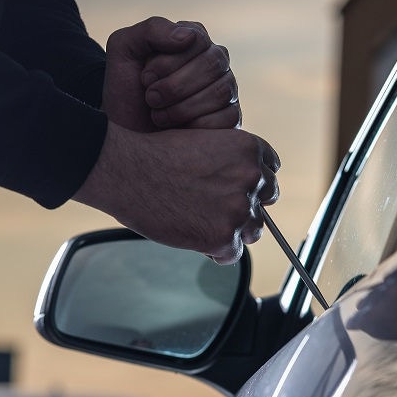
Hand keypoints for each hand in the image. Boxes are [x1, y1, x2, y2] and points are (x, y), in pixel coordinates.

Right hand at [73, 122, 279, 263]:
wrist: (126, 171)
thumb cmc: (154, 156)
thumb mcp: (203, 143)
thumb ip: (230, 163)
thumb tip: (242, 190)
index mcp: (249, 150)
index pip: (270, 172)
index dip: (252, 183)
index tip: (237, 190)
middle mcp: (251, 178)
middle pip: (265, 203)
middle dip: (246, 207)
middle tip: (217, 210)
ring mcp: (239, 210)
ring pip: (253, 230)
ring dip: (233, 231)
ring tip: (201, 223)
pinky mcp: (223, 237)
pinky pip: (233, 254)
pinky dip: (216, 251)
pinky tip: (195, 238)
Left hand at [103, 17, 239, 132]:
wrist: (127, 133)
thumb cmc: (126, 89)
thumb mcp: (124, 49)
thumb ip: (152, 30)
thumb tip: (189, 36)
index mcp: (193, 39)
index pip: (195, 40)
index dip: (167, 62)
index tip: (144, 77)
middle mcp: (215, 61)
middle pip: (211, 65)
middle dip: (174, 87)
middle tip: (150, 98)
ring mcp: (227, 89)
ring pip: (220, 92)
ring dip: (182, 109)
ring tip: (159, 115)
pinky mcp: (231, 117)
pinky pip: (227, 119)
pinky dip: (196, 126)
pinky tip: (178, 129)